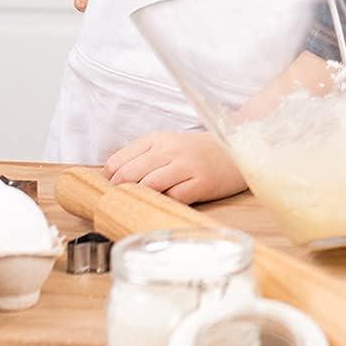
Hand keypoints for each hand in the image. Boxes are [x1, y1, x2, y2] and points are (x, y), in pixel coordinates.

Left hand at [103, 129, 246, 203]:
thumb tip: (112, 184)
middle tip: (122, 204)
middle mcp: (170, 149)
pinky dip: (165, 204)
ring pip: (148, 186)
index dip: (109, 181)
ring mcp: (187, 165)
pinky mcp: (202, 182)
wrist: (236, 149)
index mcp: (157, 138)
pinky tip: (166, 205)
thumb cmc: (196, 153)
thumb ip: (142, 159)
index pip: (117, 162)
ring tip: (142, 207)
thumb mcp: (168, 146)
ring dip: (141, 200)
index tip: (110, 192)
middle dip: (120, 193)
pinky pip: (173, 198)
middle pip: (129, 175)